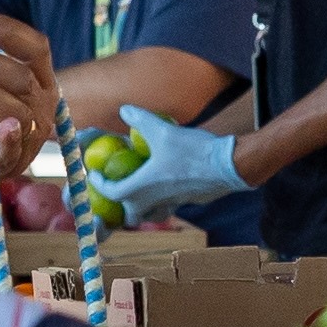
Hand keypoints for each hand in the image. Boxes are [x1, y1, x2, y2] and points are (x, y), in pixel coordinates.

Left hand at [102, 108, 247, 208]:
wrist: (229, 165)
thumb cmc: (193, 151)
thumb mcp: (162, 130)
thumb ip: (140, 120)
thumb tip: (124, 110)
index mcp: (143, 188)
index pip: (112, 194)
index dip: (100, 185)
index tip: (96, 176)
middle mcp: (156, 201)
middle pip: (131, 216)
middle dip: (122, 207)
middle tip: (120, 189)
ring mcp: (174, 204)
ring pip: (152, 215)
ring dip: (143, 207)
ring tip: (142, 191)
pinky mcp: (189, 201)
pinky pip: (169, 206)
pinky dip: (162, 200)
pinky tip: (169, 183)